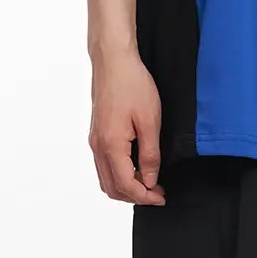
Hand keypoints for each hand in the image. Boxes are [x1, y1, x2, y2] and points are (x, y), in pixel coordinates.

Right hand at [88, 47, 166, 202]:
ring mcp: (95, 140)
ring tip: (148, 182)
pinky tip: (135, 168)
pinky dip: (118, 174)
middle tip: (157, 193)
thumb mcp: (150, 121)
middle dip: (135, 196)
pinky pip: (104, 165)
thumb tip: (149, 180)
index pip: (126, 185)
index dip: (145, 197)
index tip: (161, 197)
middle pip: (112, 188)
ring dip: (126, 186)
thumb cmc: (132, 84)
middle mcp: (98, 146)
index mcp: (111, 145)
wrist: (113, 60)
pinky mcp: (97, 133)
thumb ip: (150, 155)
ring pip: (106, 178)